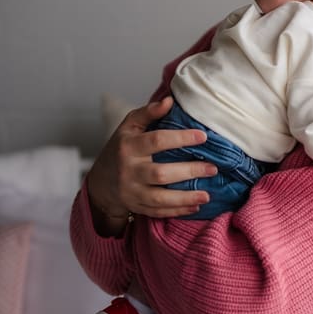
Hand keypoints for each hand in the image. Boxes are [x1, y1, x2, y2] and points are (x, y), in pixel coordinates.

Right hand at [86, 96, 217, 232]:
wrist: (100, 182)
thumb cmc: (121, 148)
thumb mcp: (129, 127)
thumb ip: (148, 113)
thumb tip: (169, 101)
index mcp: (128, 146)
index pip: (156, 141)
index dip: (180, 138)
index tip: (203, 136)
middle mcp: (129, 170)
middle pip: (160, 173)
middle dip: (189, 171)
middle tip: (212, 168)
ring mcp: (132, 192)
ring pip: (160, 198)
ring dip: (185, 198)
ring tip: (207, 195)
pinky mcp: (136, 206)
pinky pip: (158, 212)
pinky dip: (177, 211)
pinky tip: (195, 206)